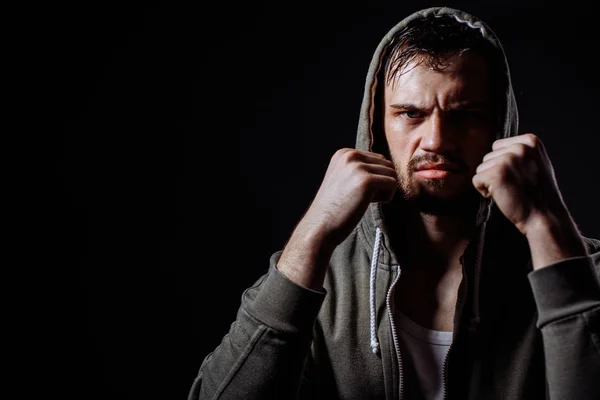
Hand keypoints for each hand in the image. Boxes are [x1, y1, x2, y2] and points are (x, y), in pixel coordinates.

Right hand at [277, 149, 396, 288]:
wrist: (320, 226)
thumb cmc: (334, 208)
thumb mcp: (343, 178)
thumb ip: (360, 169)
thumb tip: (389, 166)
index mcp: (344, 153)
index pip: (377, 159)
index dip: (374, 178)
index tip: (356, 191)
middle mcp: (350, 155)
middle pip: (386, 164)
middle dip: (381, 182)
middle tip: (362, 198)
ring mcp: (358, 167)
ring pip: (391, 173)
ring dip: (384, 190)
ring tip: (364, 201)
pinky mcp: (367, 180)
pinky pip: (393, 184)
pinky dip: (386, 197)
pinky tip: (368, 204)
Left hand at [472, 133, 566, 234]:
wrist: (545, 217)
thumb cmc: (539, 194)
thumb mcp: (536, 163)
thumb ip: (520, 153)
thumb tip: (499, 149)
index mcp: (531, 141)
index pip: (498, 146)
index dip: (502, 164)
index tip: (518, 176)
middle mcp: (520, 147)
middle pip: (488, 156)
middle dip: (496, 173)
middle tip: (514, 185)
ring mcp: (508, 160)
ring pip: (481, 168)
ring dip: (490, 182)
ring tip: (510, 190)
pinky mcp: (496, 174)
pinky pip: (476, 180)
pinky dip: (484, 191)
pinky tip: (502, 196)